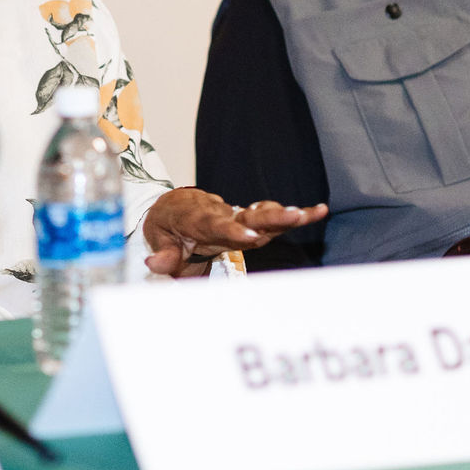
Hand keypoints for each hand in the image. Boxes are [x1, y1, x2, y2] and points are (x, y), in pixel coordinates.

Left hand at [141, 189, 326, 277]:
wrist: (174, 206)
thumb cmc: (168, 224)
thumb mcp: (159, 238)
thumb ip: (162, 255)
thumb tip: (153, 264)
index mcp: (199, 219)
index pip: (217, 226)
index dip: (233, 231)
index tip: (250, 237)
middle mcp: (223, 214)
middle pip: (249, 216)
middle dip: (271, 217)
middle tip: (294, 215)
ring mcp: (237, 215)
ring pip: (264, 214)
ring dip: (288, 215)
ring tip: (313, 213)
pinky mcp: (248, 218)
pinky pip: (270, 217)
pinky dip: (292, 214)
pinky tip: (316, 211)